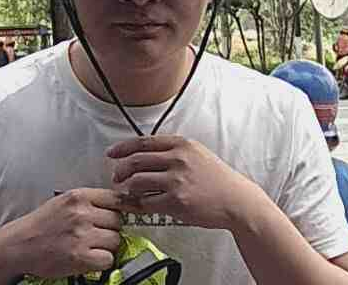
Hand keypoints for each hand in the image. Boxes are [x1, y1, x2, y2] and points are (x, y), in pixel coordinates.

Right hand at [0, 188, 122, 278]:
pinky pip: (107, 259)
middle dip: (112, 229)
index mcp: (80, 196)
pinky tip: (90, 259)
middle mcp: (82, 213)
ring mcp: (80, 235)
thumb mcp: (67, 201)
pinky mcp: (78, 257)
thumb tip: (123, 202)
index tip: (135, 212)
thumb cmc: (44, 223)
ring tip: (91, 246)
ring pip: (114, 240)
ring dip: (107, 246)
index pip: (118, 198)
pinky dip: (102, 261)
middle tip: (99, 234)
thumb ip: (92, 200)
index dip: (128, 207)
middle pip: (118, 221)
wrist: (19, 245)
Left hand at [107, 135, 259, 229]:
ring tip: (125, 192)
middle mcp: (178, 159)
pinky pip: (145, 203)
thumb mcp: (197, 154)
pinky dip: (136, 205)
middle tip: (116, 177)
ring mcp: (176, 180)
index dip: (123, 148)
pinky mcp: (176, 202)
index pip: (144, 142)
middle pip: (136, 160)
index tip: (112, 153)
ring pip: (136, 182)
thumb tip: (146, 154)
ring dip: (125, 188)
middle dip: (120, 170)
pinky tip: (135, 205)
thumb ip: (174, 151)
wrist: (235, 199)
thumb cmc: (217, 178)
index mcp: (182, 144)